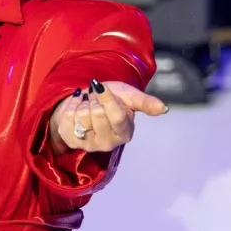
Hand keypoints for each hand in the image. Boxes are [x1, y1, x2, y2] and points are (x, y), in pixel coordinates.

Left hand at [48, 80, 167, 153]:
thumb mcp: (130, 97)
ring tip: (88, 103)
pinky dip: (70, 105)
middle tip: (96, 97)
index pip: (117, 116)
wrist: (87, 104)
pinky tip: (76, 106)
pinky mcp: (71, 140)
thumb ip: (145, 102)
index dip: (108, 99)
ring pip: (82, 115)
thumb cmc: (112, 100)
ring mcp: (88, 144)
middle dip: (95, 99)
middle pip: (97, 114)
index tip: (101, 86)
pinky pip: (67, 117)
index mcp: (125, 133)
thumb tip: (163, 108)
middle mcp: (108, 144)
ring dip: (83, 102)